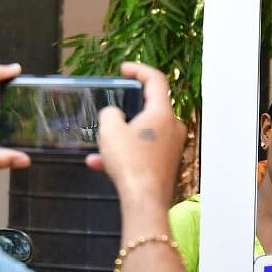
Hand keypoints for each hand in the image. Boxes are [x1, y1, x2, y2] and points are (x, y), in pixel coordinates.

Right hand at [85, 62, 185, 204]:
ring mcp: (171, 147)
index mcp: (163, 113)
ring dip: (120, 137)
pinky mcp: (166, 164)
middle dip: (127, 108)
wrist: (144, 202)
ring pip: (143, 133)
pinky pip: (143, 152)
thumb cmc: (131, 165)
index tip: (124, 69)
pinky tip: (99, 164)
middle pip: (150, 107)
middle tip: (112, 107)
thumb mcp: (110, 130)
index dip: (139, 70)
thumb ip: (110, 114)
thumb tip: (113, 115)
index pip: (156, 80)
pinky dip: (125, 154)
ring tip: (99, 145)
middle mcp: (173, 128)